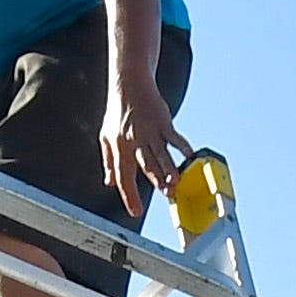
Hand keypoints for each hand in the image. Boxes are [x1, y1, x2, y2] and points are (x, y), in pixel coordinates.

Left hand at [103, 78, 187, 219]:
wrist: (129, 84)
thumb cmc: (118, 111)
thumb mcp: (106, 137)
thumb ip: (109, 161)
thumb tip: (109, 182)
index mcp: (119, 147)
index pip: (123, 175)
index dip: (129, 195)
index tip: (135, 211)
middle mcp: (134, 140)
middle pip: (146, 165)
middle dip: (156, 182)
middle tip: (167, 196)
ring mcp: (150, 131)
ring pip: (161, 154)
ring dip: (169, 169)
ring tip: (177, 183)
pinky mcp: (163, 122)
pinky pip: (174, 137)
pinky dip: (182, 147)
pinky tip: (189, 157)